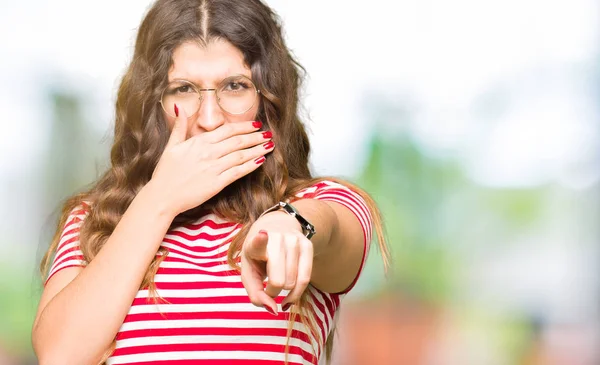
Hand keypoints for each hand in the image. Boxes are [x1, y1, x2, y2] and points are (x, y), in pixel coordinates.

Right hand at [150, 106, 273, 215]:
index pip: (227, 130)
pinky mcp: (217, 183)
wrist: (162, 196)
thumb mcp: (170, 146)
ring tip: (270, 145)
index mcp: (199, 142)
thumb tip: (180, 108)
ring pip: (241, 155)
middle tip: (269, 133)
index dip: (244, 126)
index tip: (256, 124)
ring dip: (257, 149)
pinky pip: (238, 172)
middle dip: (256, 136)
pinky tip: (261, 161)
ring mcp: (214, 168)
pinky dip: (251, 165)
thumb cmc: (165, 173)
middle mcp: (208, 153)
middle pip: (238, 141)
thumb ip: (178, 127)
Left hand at [241, 212, 313, 314]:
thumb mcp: (249, 272)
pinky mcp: (308, 245)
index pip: (259, 242)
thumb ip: (255, 294)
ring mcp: (294, 240)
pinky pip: (306, 279)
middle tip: (268, 285)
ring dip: (284, 290)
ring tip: (278, 281)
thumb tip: (273, 310)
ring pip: (293, 282)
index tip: (263, 236)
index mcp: (256, 242)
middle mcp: (277, 239)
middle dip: (272, 291)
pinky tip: (290, 295)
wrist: (276, 228)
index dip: (260, 240)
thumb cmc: (258, 256)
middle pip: (279, 281)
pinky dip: (297, 293)